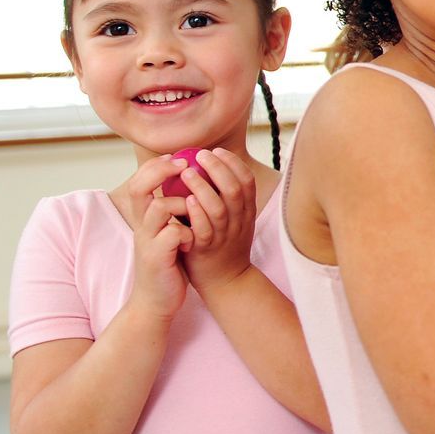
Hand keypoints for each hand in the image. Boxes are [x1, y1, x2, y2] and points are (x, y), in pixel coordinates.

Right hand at [118, 156, 192, 323]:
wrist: (157, 300)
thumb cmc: (169, 262)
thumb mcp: (168, 231)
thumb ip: (174, 209)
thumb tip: (191, 182)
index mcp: (145, 217)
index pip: (140, 180)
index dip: (157, 165)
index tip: (178, 158)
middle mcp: (141, 225)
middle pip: (139, 187)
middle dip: (161, 172)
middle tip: (185, 166)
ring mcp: (147, 241)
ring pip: (159, 208)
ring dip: (182, 203)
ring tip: (195, 210)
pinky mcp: (157, 258)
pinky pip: (173, 234)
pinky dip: (187, 232)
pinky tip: (194, 240)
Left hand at [175, 148, 258, 293]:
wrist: (226, 282)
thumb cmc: (225, 246)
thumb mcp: (236, 220)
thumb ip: (227, 198)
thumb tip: (211, 167)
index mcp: (247, 212)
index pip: (247, 181)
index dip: (233, 163)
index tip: (216, 151)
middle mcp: (239, 222)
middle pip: (234, 190)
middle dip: (218, 168)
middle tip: (201, 155)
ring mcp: (224, 236)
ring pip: (218, 208)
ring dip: (203, 187)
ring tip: (188, 173)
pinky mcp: (207, 249)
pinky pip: (204, 229)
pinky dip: (197, 213)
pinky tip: (187, 200)